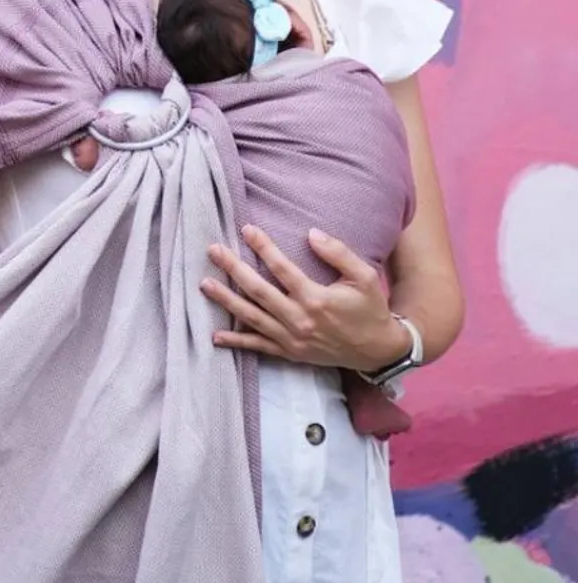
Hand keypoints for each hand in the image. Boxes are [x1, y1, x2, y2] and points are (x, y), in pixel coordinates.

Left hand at [201, 225, 410, 371]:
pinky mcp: (289, 353)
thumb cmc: (370, 310)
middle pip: (258, 291)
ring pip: (251, 317)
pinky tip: (215, 335)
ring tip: (205, 284)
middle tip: (213, 251)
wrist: (377, 351)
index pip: (282, 268)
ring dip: (226, 300)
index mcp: (316, 298)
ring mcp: (291, 339)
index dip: (263, 247)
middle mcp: (299, 319)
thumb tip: (312, 233)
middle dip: (233, 269)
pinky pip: (258, 346)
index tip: (246, 229)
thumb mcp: (365, 277)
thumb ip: (339, 254)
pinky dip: (236, 342)